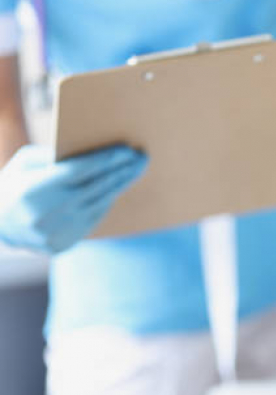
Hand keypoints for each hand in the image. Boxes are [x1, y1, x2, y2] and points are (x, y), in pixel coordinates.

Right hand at [0, 145, 147, 252]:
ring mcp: (56, 232)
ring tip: (134, 171)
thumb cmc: (13, 183)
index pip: (82, 170)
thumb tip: (92, 150)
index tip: (128, 150)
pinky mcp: (62, 245)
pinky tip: (116, 190)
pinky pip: (93, 220)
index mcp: (36, 188)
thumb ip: (55, 155)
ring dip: (120, 186)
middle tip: (142, 158)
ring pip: (99, 204)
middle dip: (122, 171)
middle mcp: (48, 213)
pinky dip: (106, 203)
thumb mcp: (25, 162)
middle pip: (97, 187)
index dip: (108, 160)